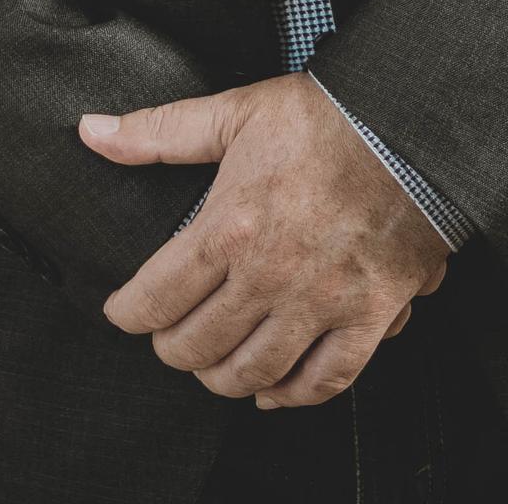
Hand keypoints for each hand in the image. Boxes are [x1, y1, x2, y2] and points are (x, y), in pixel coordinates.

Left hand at [80, 73, 449, 406]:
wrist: (414, 124)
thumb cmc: (329, 115)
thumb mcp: (236, 111)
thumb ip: (159, 130)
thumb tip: (93, 131)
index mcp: (230, 227)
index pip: (155, 298)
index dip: (128, 313)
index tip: (123, 312)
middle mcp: (270, 275)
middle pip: (196, 346)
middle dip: (171, 347)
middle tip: (170, 335)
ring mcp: (320, 302)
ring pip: (252, 372)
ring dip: (221, 377)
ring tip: (213, 365)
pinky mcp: (368, 316)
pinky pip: (325, 379)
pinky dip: (294, 395)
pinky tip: (274, 390)